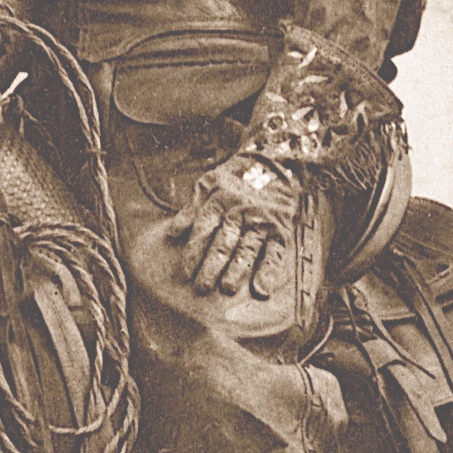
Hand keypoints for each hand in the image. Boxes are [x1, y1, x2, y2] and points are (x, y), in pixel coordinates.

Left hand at [166, 152, 297, 297]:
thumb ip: (192, 210)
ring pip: (247, 248)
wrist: (274, 162)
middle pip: (224, 242)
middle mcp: (240, 211)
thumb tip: (173, 233)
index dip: (194, 251)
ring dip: (237, 270)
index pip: (204, 229)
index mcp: (219, 201)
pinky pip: (275, 253)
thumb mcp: (208, 185)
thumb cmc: (234, 178)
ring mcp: (261, 221)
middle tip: (201, 288)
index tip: (186, 272)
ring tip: (227, 289)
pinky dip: (269, 271)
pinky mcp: (280, 229)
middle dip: (211, 266)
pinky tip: (261, 289)